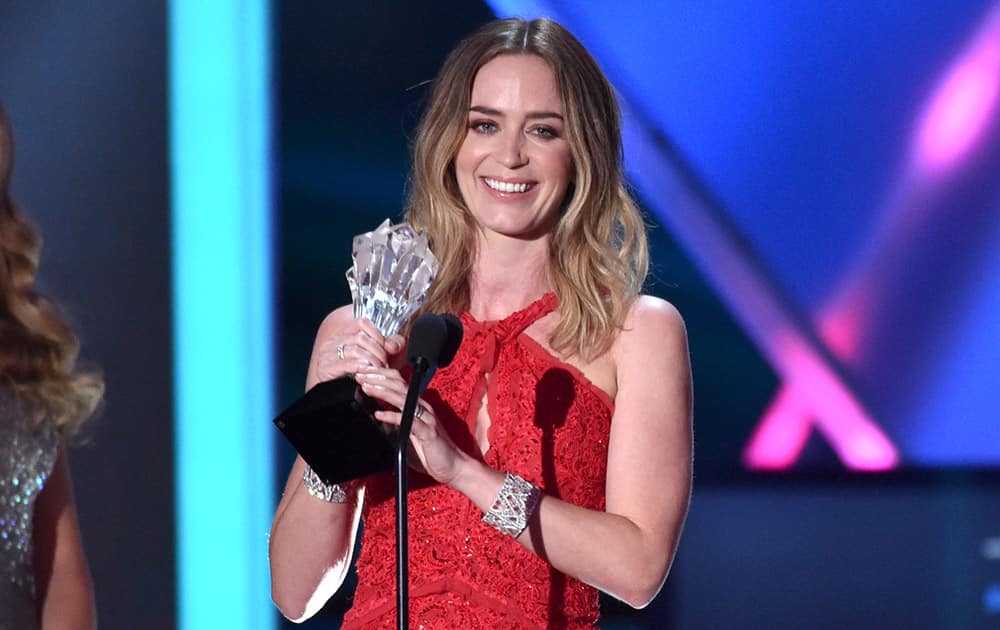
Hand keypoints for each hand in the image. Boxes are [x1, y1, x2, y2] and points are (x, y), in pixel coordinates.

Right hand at [312, 315, 404, 383]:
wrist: (341, 392)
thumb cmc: (361, 370)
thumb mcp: (380, 354)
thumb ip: (390, 345)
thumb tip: (392, 346)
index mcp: (344, 333)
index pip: (361, 322)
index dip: (377, 333)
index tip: (386, 345)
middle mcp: (334, 341)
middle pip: (361, 338)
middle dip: (378, 351)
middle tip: (385, 362)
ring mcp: (328, 354)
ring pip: (355, 350)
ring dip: (372, 360)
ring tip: (379, 369)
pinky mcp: (326, 368)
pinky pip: (347, 364)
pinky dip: (361, 367)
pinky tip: (367, 370)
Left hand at [353, 366, 468, 484]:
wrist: (453, 467)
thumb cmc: (431, 451)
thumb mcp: (407, 435)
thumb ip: (394, 425)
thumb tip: (376, 417)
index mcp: (417, 406)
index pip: (398, 383)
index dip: (381, 375)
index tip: (363, 372)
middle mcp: (422, 407)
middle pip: (398, 385)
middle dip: (378, 378)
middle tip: (360, 373)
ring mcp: (426, 418)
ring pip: (402, 398)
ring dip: (382, 391)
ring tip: (366, 387)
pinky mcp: (427, 432)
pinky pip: (408, 421)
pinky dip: (393, 416)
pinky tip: (379, 414)